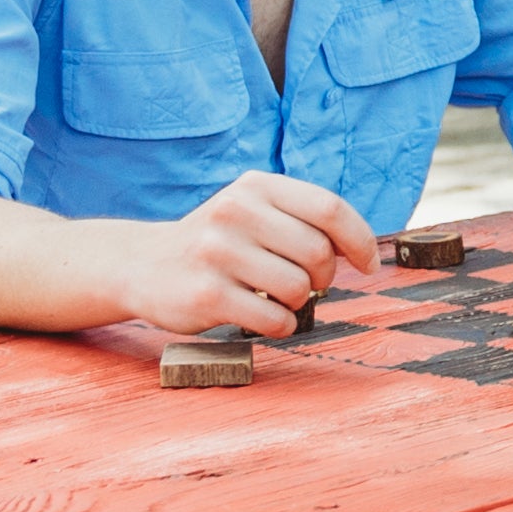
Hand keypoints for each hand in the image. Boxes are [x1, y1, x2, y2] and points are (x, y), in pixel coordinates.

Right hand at [126, 170, 377, 336]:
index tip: (368, 264)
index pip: (330, 208)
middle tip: (307, 283)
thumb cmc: (219, 241)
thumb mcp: (254, 210)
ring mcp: (216, 253)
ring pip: (298, 288)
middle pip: (318, 253)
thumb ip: (304, 219)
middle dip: (324, 277)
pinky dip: (281, 325)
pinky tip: (263, 316)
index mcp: (255, 186)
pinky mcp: (206, 295)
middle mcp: (234, 212)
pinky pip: (274, 319)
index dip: (360, 240)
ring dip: (299, 302)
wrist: (143, 265)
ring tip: (276, 297)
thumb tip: (360, 249)